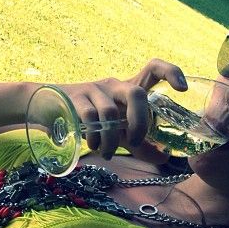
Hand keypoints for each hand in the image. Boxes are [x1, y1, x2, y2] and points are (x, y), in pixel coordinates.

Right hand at [61, 59, 187, 162]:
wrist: (46, 108)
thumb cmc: (91, 120)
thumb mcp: (119, 132)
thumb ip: (141, 144)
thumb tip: (164, 157)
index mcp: (129, 90)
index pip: (153, 69)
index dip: (171, 72)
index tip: (182, 89)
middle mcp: (115, 85)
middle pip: (136, 93)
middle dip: (140, 121)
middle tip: (137, 142)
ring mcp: (94, 89)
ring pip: (111, 112)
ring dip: (112, 139)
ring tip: (107, 152)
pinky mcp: (74, 97)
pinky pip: (90, 117)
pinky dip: (95, 137)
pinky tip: (93, 146)